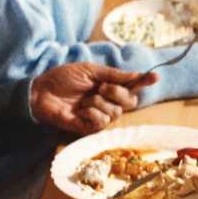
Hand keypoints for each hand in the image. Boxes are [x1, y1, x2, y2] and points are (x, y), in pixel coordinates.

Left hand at [30, 63, 156, 133]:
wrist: (41, 92)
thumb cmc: (62, 79)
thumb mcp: (90, 70)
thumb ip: (113, 74)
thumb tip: (136, 75)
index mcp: (109, 86)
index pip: (132, 86)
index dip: (144, 81)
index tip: (156, 76)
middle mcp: (108, 102)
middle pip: (130, 101)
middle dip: (116, 92)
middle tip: (99, 87)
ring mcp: (99, 115)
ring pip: (116, 112)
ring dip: (99, 103)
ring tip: (84, 100)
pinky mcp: (89, 127)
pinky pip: (102, 122)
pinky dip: (92, 113)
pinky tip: (80, 111)